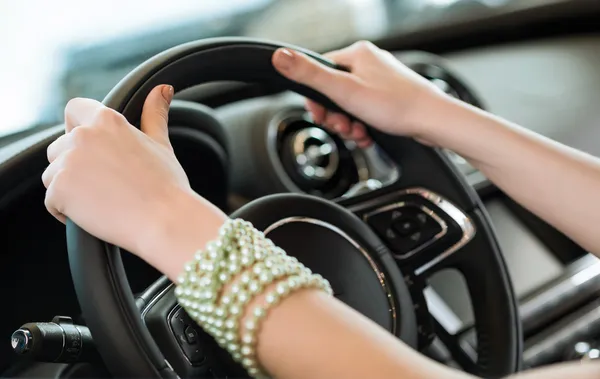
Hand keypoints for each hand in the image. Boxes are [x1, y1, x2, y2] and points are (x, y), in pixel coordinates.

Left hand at [43, 85, 226, 278]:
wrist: (165, 220)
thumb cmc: (167, 185)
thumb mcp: (161, 144)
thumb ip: (154, 114)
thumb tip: (162, 89)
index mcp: (107, 121)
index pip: (74, 109)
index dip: (77, 127)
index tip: (92, 148)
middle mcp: (83, 136)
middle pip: (59, 147)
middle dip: (75, 165)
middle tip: (106, 183)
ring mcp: (68, 162)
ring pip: (53, 174)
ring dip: (70, 188)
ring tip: (103, 200)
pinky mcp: (59, 189)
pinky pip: (51, 200)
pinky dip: (67, 211)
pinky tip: (95, 214)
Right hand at [272, 41, 447, 145]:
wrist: (434, 122)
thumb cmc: (396, 105)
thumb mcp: (344, 91)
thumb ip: (310, 75)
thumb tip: (279, 57)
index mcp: (358, 54)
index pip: (320, 71)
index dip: (316, 98)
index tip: (321, 114)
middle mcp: (370, 63)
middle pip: (334, 91)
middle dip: (335, 115)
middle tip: (342, 127)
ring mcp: (381, 81)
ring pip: (350, 105)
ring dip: (349, 124)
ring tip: (359, 133)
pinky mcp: (390, 98)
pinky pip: (366, 112)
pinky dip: (363, 126)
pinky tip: (369, 135)